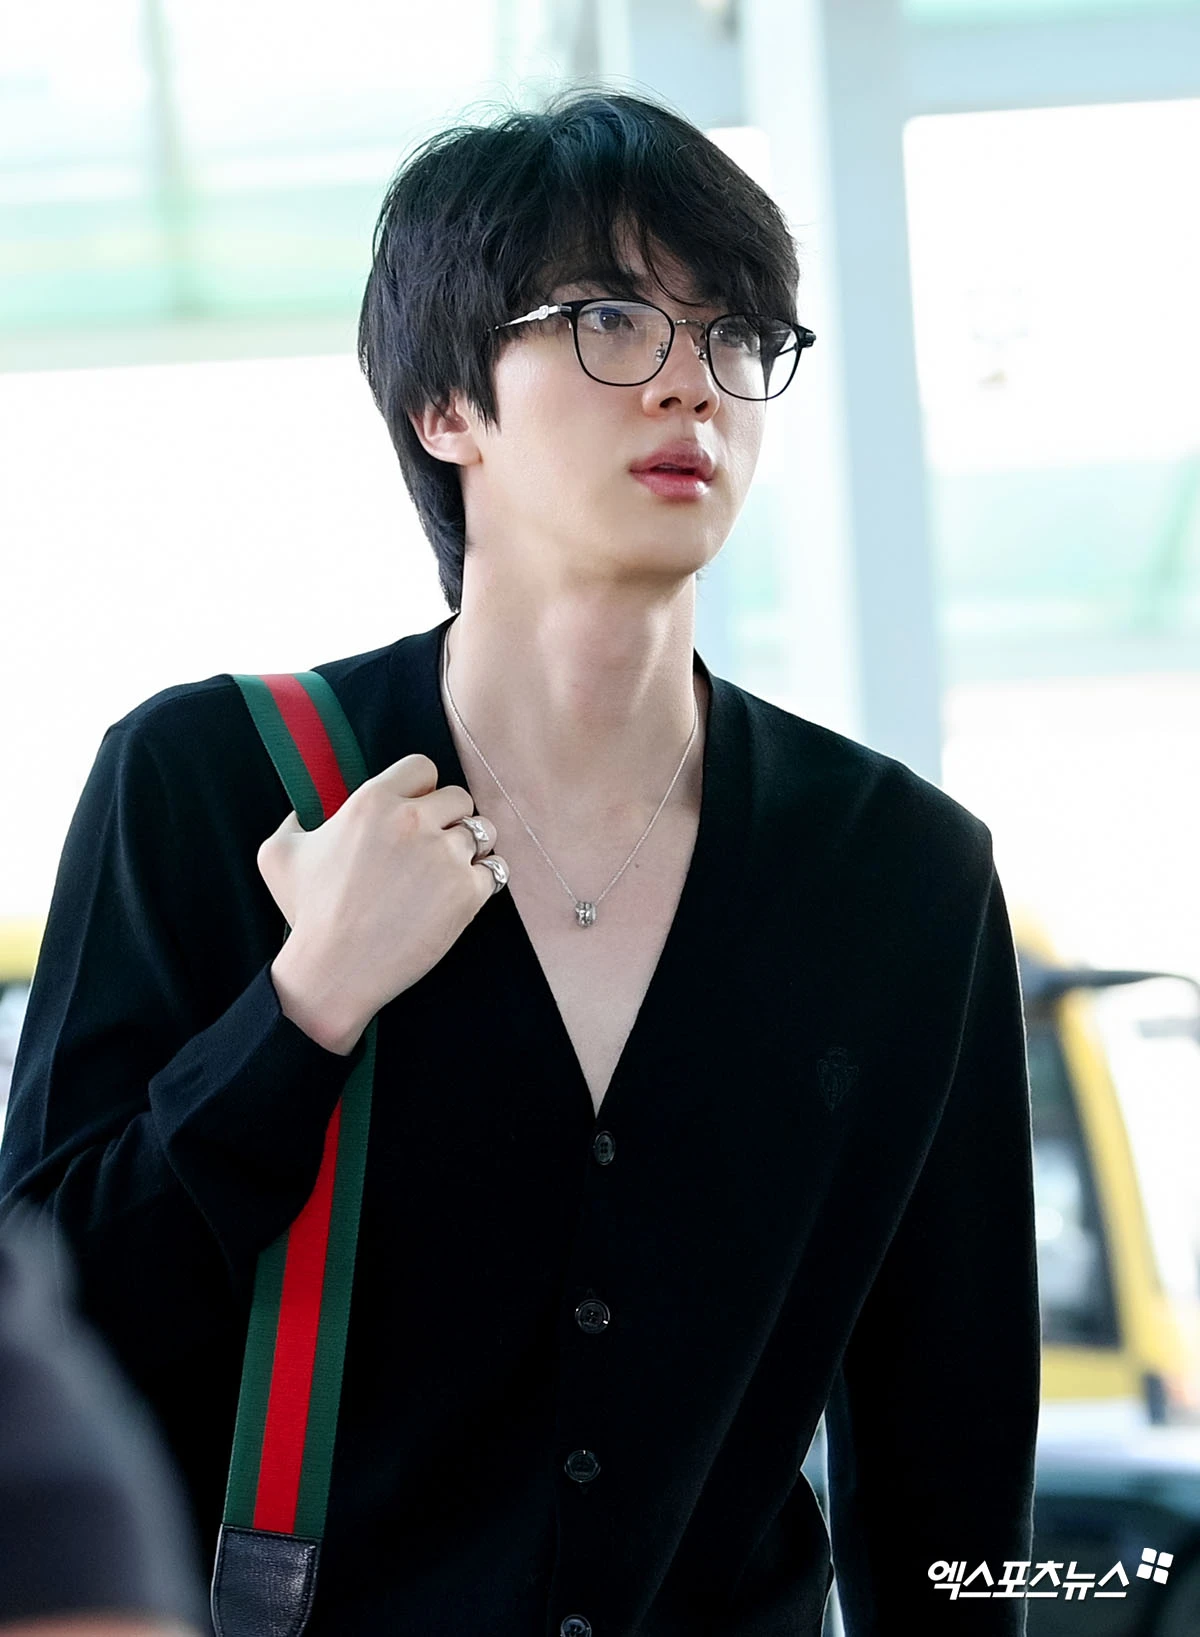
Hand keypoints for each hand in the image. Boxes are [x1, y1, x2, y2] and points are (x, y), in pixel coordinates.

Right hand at [257, 753, 505, 1053]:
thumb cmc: (308, 915)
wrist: (336, 970)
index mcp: (372, 802)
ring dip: (471, 848)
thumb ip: (293, 820)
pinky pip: (494, 870)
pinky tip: (460, 893)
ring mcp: (444, 856)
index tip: (416, 810)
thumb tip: (301, 809)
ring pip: (483, 831)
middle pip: (459, 797)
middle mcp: (413, 821)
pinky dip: (482, 881)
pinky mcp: (467, 891)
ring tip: (450, 869)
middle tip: (434, 846)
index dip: (422, 788)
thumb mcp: (279, 855)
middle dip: (450, 818)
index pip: (422, 767)